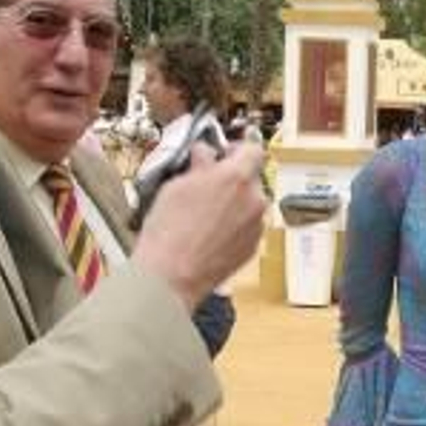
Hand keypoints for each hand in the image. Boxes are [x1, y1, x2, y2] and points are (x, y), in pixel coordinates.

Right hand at [132, 143, 267, 308]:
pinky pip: (248, 227)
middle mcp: (254, 200)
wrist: (172, 276)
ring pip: (250, 204)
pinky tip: (210, 233)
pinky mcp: (253, 247)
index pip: (253, 149)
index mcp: (237, 177)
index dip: (238, 149)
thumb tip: (205, 155)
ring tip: (205, 215)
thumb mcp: (176, 185)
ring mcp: (257, 226)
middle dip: (232, 179)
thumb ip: (199, 165)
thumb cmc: (169, 232)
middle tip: (207, 185)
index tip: (225, 153)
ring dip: (234, 204)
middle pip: (251, 179)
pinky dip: (234, 226)